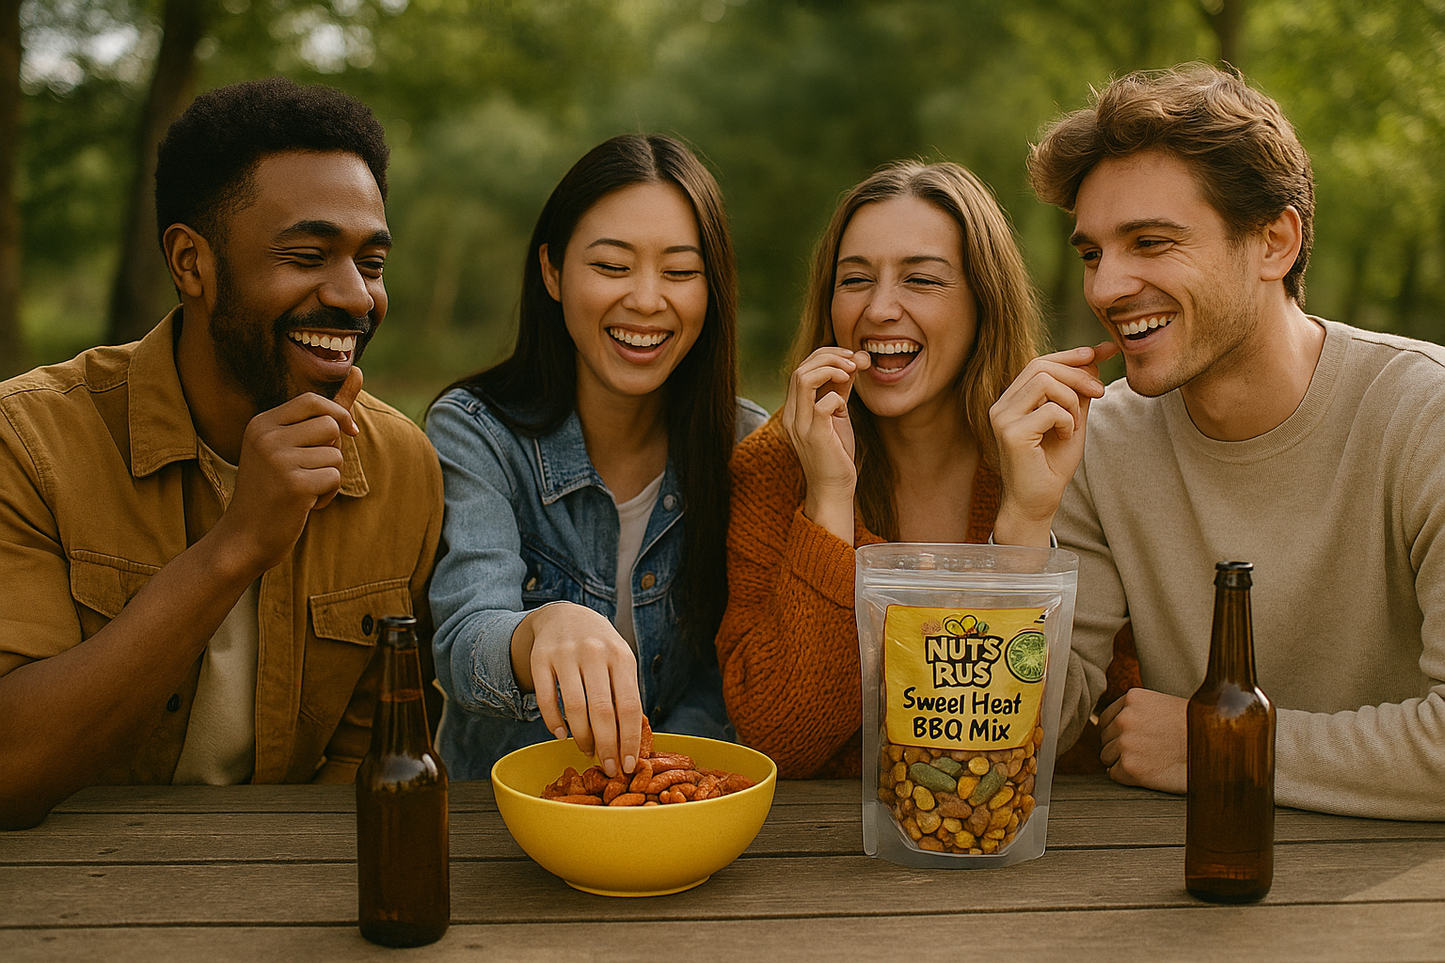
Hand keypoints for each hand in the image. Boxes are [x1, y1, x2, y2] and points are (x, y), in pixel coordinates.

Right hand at [214, 367, 362, 574]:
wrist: (245, 536)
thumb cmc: (273, 489)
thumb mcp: (290, 445)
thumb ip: (326, 410)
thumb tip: (357, 370)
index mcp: (261, 423)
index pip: (312, 401)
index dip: (337, 415)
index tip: (346, 432)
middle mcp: (266, 437)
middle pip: (330, 426)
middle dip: (333, 450)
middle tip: (311, 470)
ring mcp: (278, 460)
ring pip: (336, 455)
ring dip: (329, 476)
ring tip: (303, 490)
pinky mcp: (293, 485)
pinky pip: (334, 479)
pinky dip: (327, 495)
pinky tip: (305, 505)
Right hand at [512, 602, 643, 776]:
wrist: (566, 615)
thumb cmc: (600, 646)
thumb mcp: (620, 660)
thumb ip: (625, 693)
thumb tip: (630, 741)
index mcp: (621, 656)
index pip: (629, 705)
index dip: (629, 739)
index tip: (628, 764)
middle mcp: (594, 653)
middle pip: (602, 711)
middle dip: (606, 746)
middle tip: (608, 768)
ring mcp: (565, 654)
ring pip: (574, 708)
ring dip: (581, 737)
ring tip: (586, 750)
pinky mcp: (540, 658)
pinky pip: (545, 698)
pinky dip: (553, 722)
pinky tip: (561, 734)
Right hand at [781, 346, 870, 542]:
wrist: (833, 489)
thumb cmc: (836, 453)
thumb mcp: (838, 414)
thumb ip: (840, 389)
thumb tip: (854, 361)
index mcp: (795, 409)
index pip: (802, 369)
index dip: (825, 356)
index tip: (849, 357)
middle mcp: (792, 415)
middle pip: (800, 369)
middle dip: (829, 357)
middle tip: (854, 362)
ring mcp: (800, 426)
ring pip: (803, 379)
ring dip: (830, 369)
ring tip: (850, 373)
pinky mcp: (814, 436)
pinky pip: (821, 404)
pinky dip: (837, 395)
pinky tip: (845, 405)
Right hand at [989, 342, 1116, 545]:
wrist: (1038, 502)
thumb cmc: (1052, 465)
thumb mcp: (1072, 420)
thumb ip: (1078, 392)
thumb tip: (1095, 358)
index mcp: (1013, 400)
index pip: (1040, 362)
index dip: (1073, 354)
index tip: (1104, 351)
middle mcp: (1002, 405)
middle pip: (1041, 366)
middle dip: (1078, 374)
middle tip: (1100, 392)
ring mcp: (1003, 418)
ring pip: (1045, 382)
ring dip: (1072, 400)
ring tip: (1075, 424)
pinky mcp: (1011, 433)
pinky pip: (1050, 409)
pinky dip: (1067, 421)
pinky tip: (1065, 437)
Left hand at [1097, 687, 1187, 793]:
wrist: (1217, 747)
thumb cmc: (1196, 728)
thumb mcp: (1163, 705)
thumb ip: (1138, 711)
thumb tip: (1116, 726)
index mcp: (1132, 699)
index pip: (1107, 718)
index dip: (1117, 732)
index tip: (1131, 739)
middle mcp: (1124, 718)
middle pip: (1105, 738)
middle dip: (1119, 747)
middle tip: (1143, 753)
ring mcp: (1125, 742)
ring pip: (1107, 756)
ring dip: (1122, 761)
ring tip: (1147, 762)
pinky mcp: (1129, 766)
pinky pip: (1114, 774)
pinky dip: (1127, 776)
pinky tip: (1146, 773)